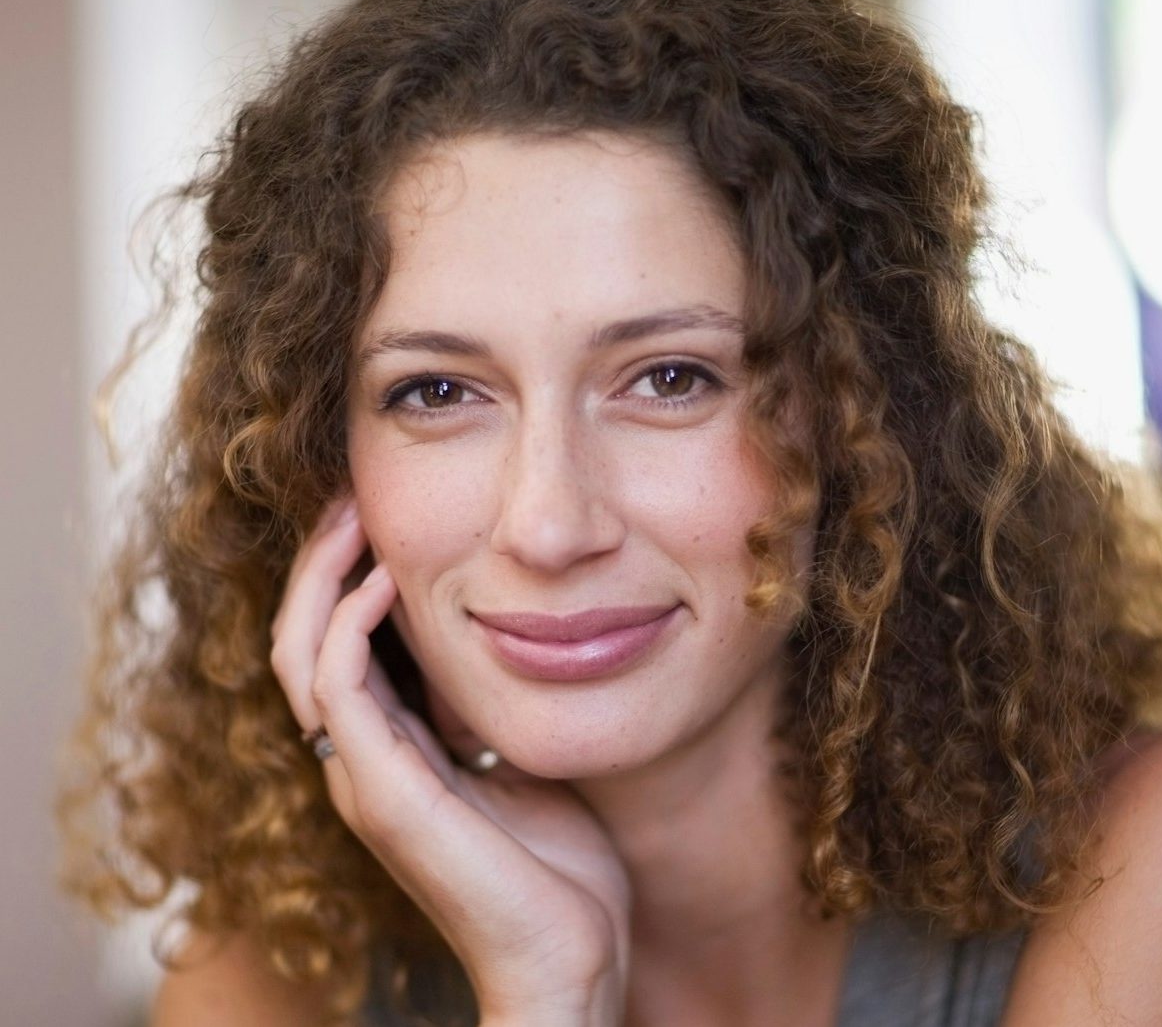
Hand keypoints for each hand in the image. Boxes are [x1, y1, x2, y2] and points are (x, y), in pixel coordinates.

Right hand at [270, 497, 630, 1026]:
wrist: (570, 959)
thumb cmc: (558, 864)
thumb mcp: (519, 755)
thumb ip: (488, 703)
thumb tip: (503, 631)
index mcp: (391, 751)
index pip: (335, 645)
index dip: (343, 575)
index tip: (376, 511)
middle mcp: (360, 761)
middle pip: (301, 639)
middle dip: (320, 561)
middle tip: (348, 492)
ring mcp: (363, 780)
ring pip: (301, 655)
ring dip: (322, 577)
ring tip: (354, 513)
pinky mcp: (384, 796)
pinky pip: (340, 693)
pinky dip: (350, 629)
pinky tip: (384, 583)